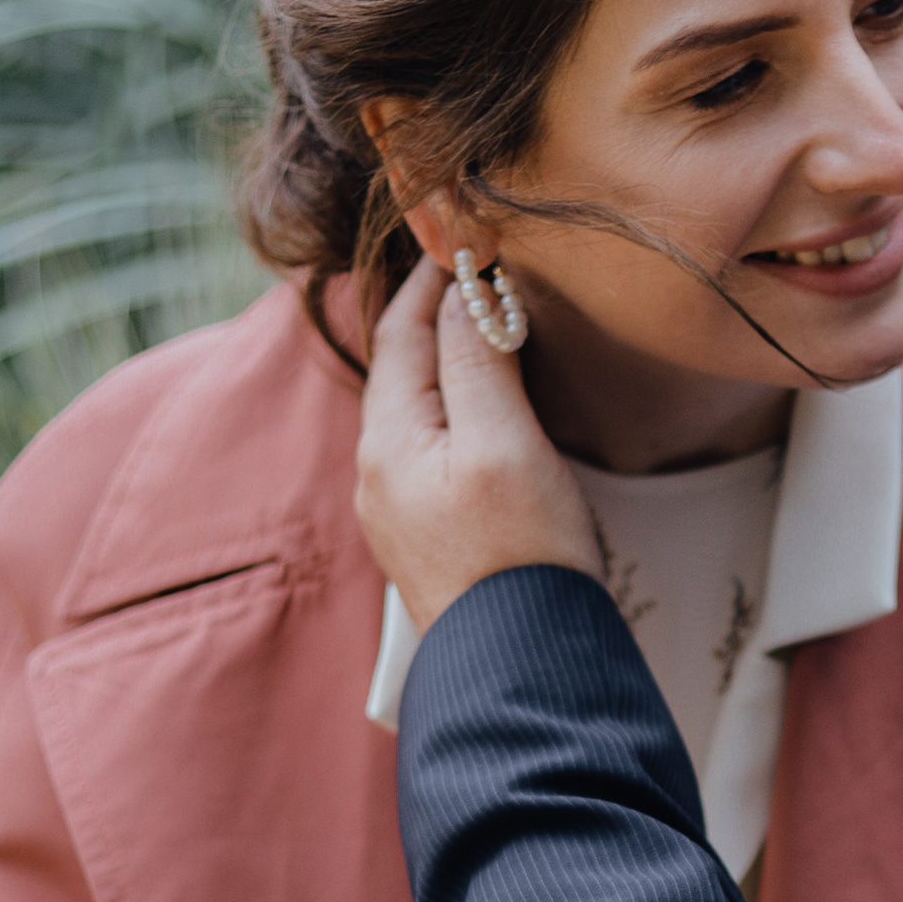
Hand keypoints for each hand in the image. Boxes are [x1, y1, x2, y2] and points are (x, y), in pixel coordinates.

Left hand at [355, 257, 601, 639]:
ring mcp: (400, 509)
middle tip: (477, 264)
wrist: (523, 671)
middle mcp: (379, 472)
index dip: (433, 276)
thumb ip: (478, 360)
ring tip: (486, 320)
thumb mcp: (503, 444)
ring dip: (446, 357)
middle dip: (435, 311)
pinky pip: (432, 444)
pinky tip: (488, 404)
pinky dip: (457, 403)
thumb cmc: (520, 559)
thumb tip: (463, 289)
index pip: (400, 330)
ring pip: (416, 406)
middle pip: (401, 366)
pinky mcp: (431, 536)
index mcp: (387, 440)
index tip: (467, 231)